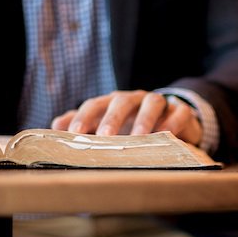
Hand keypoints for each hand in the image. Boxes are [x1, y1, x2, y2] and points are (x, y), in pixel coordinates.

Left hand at [50, 90, 201, 145]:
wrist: (172, 123)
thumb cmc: (133, 126)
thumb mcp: (108, 126)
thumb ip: (82, 125)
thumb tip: (55, 126)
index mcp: (113, 102)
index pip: (95, 104)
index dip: (84, 117)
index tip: (75, 133)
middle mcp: (134, 99)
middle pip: (121, 101)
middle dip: (112, 118)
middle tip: (105, 137)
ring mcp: (160, 103)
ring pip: (152, 102)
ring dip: (144, 119)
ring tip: (140, 137)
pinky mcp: (182, 111)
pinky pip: (179, 112)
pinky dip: (173, 122)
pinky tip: (167, 135)